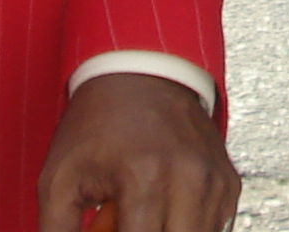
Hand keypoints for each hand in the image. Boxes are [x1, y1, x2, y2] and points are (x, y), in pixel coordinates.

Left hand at [37, 72, 238, 231]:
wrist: (142, 72)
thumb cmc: (95, 126)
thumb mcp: (59, 180)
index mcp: (144, 177)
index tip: (105, 230)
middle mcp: (189, 178)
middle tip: (121, 225)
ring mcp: (215, 180)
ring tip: (141, 218)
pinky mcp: (229, 181)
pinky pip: (215, 229)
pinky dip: (189, 230)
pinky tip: (164, 215)